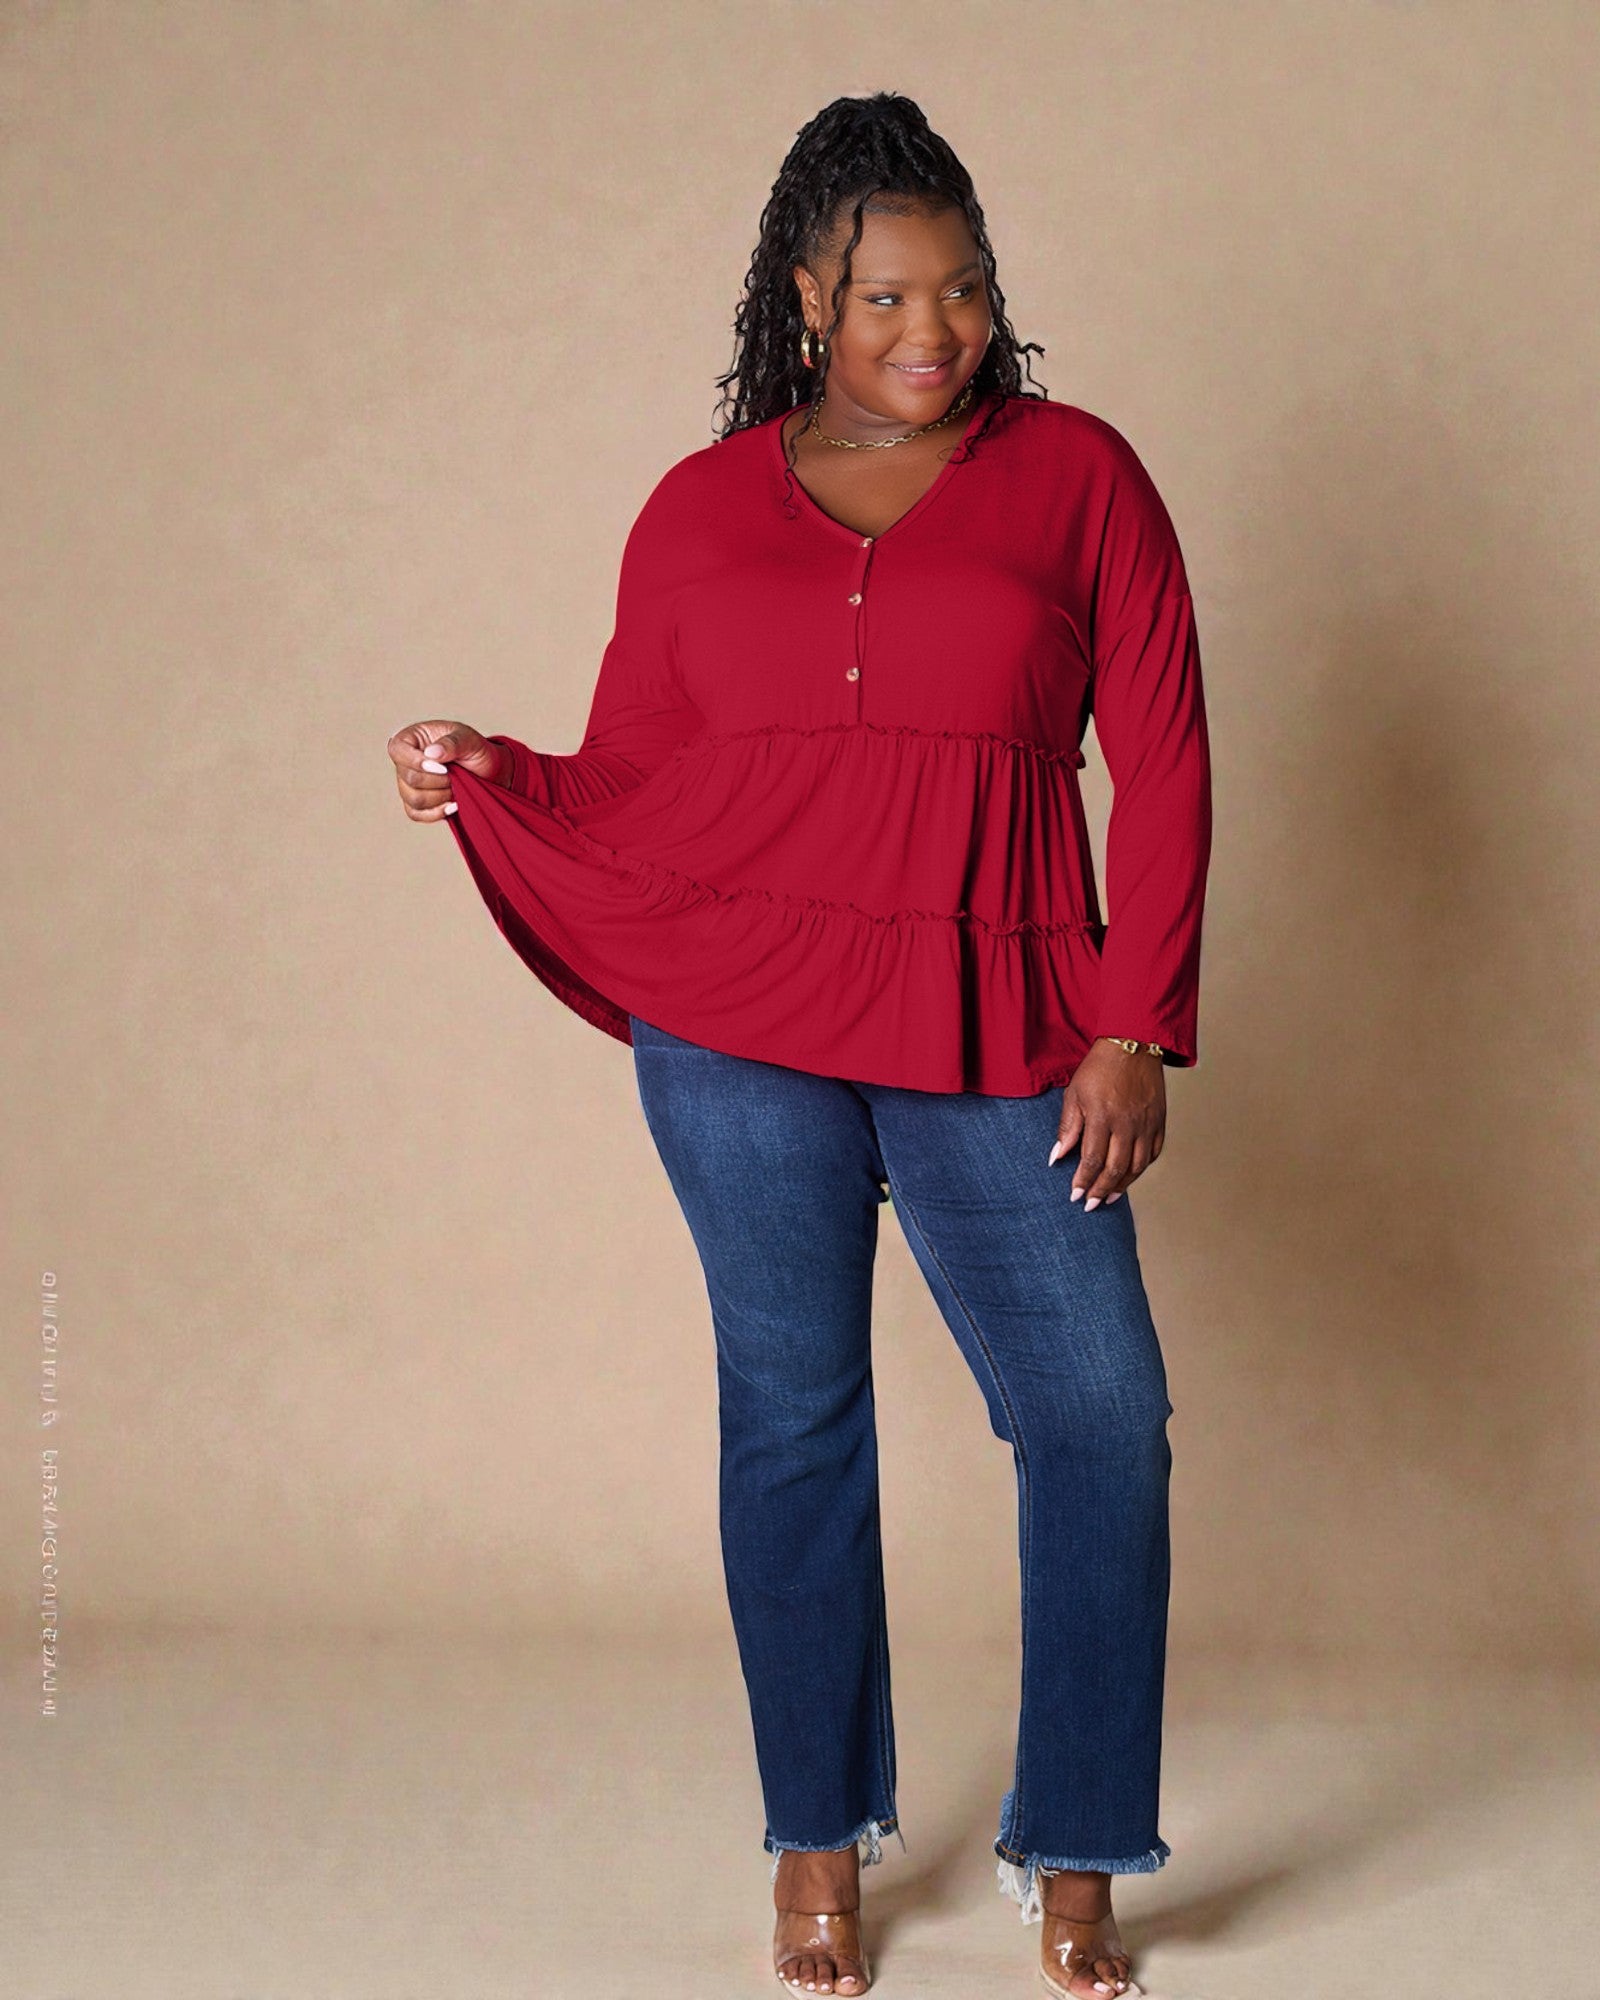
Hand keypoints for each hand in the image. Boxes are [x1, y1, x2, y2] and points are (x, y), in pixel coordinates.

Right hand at [387, 720, 504, 821]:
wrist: (485, 769)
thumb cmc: (473, 748)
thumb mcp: (468, 739)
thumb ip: (451, 743)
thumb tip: (431, 753)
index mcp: (411, 738)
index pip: (397, 749)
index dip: (417, 762)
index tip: (443, 767)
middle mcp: (405, 762)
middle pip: (409, 778)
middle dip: (438, 780)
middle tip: (456, 775)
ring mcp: (407, 784)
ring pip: (413, 799)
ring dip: (441, 796)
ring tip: (456, 786)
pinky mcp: (416, 803)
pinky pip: (416, 814)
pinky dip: (436, 813)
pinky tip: (453, 805)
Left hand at [1049, 1039, 1166, 1209]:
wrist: (1133, 1044)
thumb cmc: (1099, 1067)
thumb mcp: (1074, 1093)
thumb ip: (1067, 1127)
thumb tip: (1057, 1157)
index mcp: (1102, 1116)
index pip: (1092, 1159)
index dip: (1083, 1181)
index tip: (1075, 1195)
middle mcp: (1127, 1123)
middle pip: (1115, 1168)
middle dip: (1100, 1190)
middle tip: (1090, 1204)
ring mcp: (1146, 1123)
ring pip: (1137, 1166)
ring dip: (1122, 1186)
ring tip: (1108, 1197)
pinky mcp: (1159, 1121)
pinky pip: (1153, 1153)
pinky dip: (1141, 1168)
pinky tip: (1130, 1176)